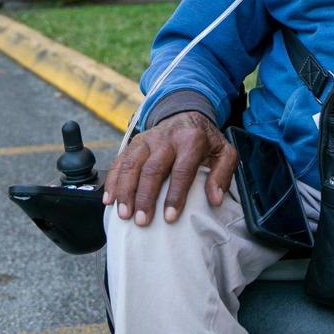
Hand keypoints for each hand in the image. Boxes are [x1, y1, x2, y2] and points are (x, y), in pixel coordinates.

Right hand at [102, 111, 237, 226]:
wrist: (187, 112)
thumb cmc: (206, 140)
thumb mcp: (224, 152)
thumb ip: (222, 175)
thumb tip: (215, 199)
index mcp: (191, 141)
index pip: (181, 170)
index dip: (175, 195)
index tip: (170, 217)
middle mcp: (166, 138)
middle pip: (152, 169)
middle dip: (145, 197)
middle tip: (141, 221)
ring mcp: (148, 139)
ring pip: (132, 164)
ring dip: (125, 190)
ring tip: (123, 214)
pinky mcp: (135, 142)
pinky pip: (120, 161)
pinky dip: (113, 180)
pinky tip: (108, 199)